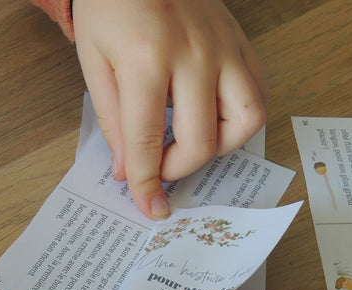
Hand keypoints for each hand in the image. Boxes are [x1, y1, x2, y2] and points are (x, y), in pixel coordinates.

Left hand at [73, 0, 268, 219]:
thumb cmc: (110, 6)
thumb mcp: (94, 62)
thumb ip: (112, 119)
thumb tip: (128, 169)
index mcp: (146, 59)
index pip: (148, 140)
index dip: (146, 182)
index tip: (149, 208)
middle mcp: (194, 54)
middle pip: (201, 141)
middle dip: (176, 169)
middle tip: (157, 166)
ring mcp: (224, 46)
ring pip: (246, 120)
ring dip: (218, 147)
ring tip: (190, 142)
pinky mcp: (241, 42)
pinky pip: (257, 92)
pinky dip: (240, 118)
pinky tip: (214, 118)